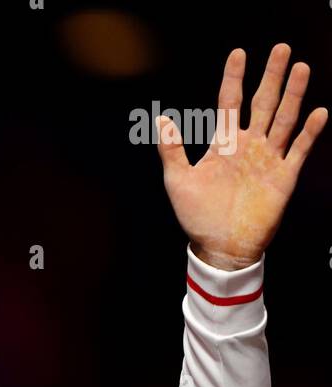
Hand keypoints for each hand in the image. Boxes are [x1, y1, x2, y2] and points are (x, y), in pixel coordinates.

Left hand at [156, 43, 326, 269]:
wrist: (219, 248)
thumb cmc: (197, 217)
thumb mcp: (178, 182)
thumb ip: (171, 150)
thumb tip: (160, 120)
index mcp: (224, 143)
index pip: (230, 102)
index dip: (234, 77)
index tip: (239, 54)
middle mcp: (249, 145)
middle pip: (264, 102)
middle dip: (272, 76)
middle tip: (281, 49)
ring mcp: (267, 159)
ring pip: (284, 119)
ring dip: (293, 95)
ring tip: (300, 69)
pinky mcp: (283, 177)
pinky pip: (299, 150)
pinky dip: (309, 133)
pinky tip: (318, 113)